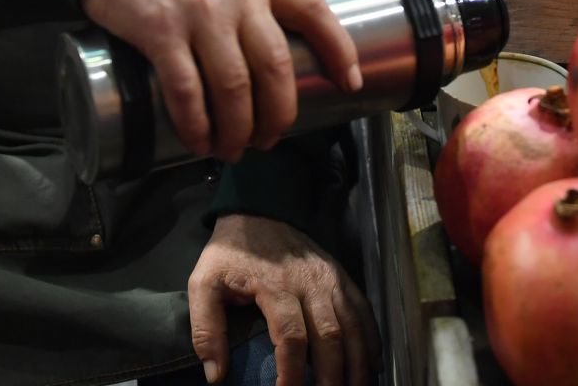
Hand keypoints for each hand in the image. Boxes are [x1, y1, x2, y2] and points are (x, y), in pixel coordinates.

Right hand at [82, 0, 361, 161]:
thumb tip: (261, 54)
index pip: (312, 11)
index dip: (340, 49)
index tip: (350, 83)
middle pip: (275, 67)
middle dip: (278, 114)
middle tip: (268, 138)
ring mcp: (199, 14)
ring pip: (234, 88)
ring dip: (237, 129)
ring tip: (232, 148)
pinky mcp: (160, 31)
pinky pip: (186, 90)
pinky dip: (196, 124)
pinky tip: (199, 140)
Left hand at [188, 213, 379, 385]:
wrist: (258, 209)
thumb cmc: (230, 252)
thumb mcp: (204, 283)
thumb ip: (206, 328)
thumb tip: (216, 375)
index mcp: (275, 286)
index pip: (291, 338)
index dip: (292, 374)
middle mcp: (310, 283)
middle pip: (329, 336)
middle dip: (332, 376)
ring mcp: (330, 278)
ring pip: (352, 325)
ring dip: (358, 362)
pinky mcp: (341, 275)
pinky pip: (363, 309)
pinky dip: (372, 337)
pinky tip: (374, 362)